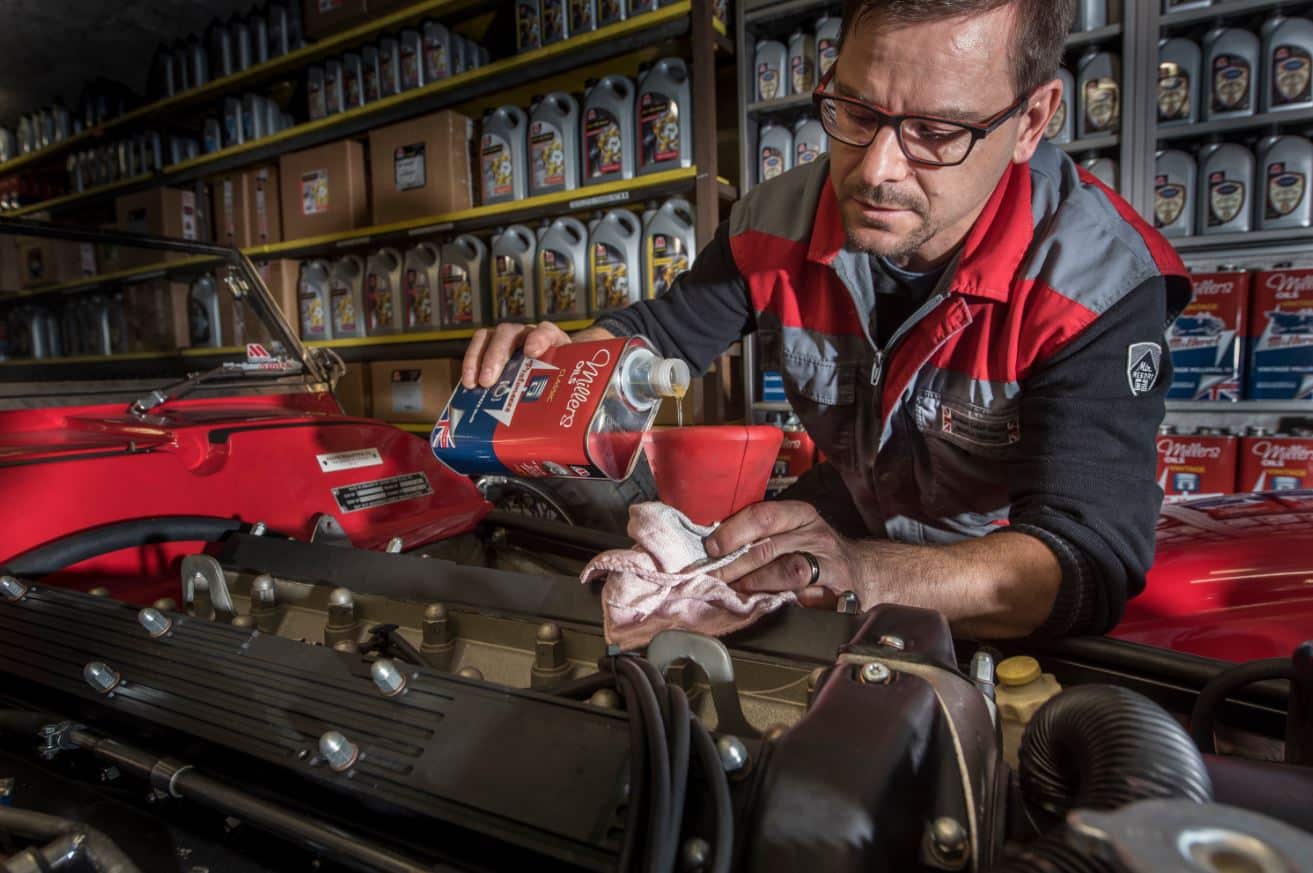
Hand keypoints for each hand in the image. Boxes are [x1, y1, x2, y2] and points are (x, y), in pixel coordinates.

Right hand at [461, 321, 570, 388]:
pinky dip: (470, 362)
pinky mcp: (492, 345)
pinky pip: (478, 346)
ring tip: (473, 383)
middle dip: (497, 355)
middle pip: (512, 334)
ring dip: (479, 359)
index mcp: (551, 342)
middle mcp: (528, 335)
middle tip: (488, 381)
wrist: (553, 372)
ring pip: (491, 337)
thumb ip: (563, 398)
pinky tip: (468, 383)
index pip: (546, 332)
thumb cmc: (556, 381)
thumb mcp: (562, 387)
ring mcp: (509, 339)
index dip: (538, 338)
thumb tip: (559, 427)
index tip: (531, 352)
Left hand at [704, 502, 862, 608]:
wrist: (863, 571)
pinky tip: (763, 603)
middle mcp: (816, 535)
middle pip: (769, 546)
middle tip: (713, 576)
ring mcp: (829, 563)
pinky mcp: (838, 591)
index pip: (764, 515)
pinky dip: (781, 599)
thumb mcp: (792, 532)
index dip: (734, 531)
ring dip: (755, 582)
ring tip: (735, 590)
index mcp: (801, 515)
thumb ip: (760, 536)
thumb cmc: (815, 552)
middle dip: (735, 563)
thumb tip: (715, 547)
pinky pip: (805, 596)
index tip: (712, 547)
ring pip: (787, 570)